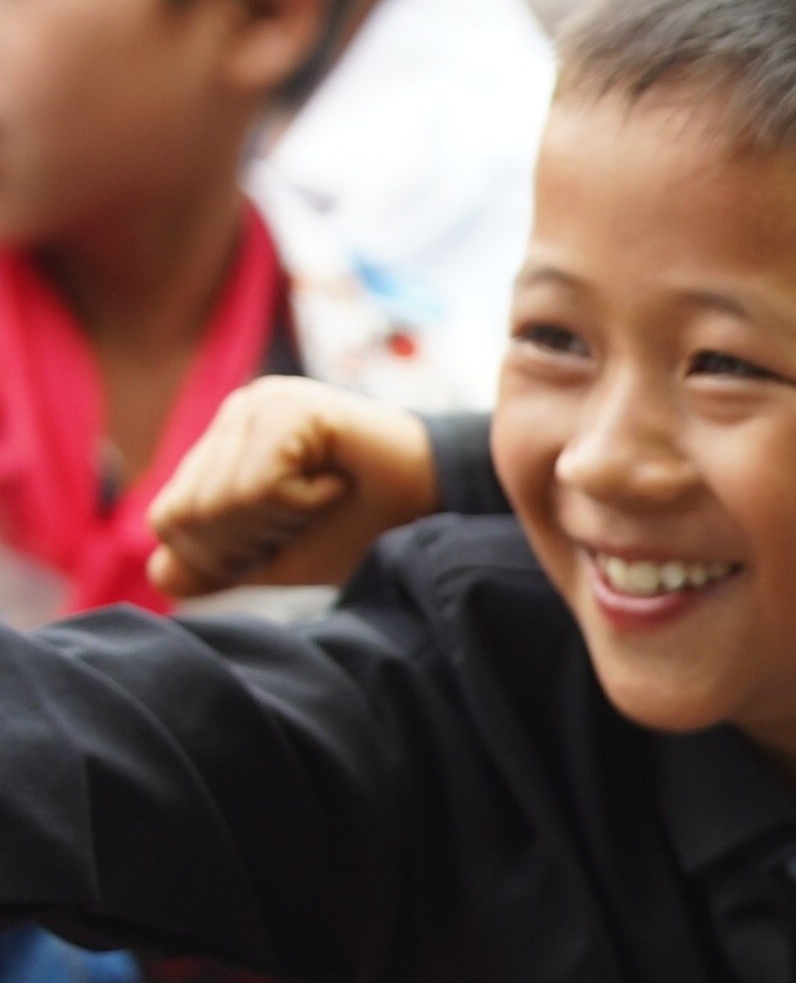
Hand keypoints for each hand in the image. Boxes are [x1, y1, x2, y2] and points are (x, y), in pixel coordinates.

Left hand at [148, 378, 439, 598]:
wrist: (446, 495)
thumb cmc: (371, 526)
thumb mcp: (285, 556)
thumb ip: (220, 563)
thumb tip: (161, 577)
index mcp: (228, 445)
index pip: (170, 517)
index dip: (220, 554)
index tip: (286, 540)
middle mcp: (235, 414)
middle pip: (184, 513)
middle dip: (245, 543)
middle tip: (307, 521)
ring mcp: (258, 405)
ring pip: (217, 502)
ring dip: (276, 522)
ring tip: (324, 500)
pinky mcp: (287, 409)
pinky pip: (258, 486)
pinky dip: (300, 504)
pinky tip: (335, 486)